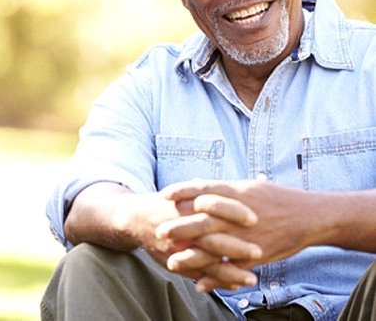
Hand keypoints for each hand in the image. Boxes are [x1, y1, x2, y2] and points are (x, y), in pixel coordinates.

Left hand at [160, 179, 319, 289]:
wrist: (309, 216)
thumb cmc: (277, 198)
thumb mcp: (249, 186)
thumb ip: (222, 188)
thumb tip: (197, 183)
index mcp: (236, 192)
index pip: (203, 188)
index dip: (182, 191)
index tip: (163, 194)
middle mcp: (238, 212)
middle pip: (203, 218)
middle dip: (179, 226)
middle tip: (159, 231)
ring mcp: (246, 234)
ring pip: (214, 246)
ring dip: (191, 256)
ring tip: (171, 262)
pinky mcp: (255, 254)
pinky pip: (231, 267)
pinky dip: (214, 277)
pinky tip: (199, 284)